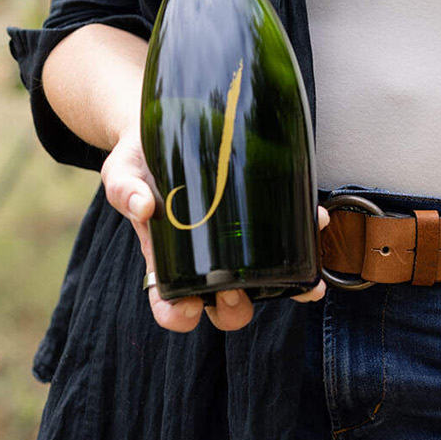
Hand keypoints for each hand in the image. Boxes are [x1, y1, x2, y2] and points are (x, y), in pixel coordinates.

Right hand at [100, 129, 327, 332]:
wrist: (166, 124)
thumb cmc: (140, 158)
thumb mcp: (124, 169)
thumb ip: (125, 188)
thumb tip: (142, 205)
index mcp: (165, 257)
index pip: (169, 303)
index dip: (178, 315)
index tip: (188, 306)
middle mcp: (202, 259)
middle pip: (220, 305)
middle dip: (232, 308)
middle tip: (235, 288)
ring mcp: (233, 242)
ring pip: (261, 282)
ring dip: (285, 288)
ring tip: (301, 282)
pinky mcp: (259, 218)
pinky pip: (286, 239)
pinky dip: (306, 238)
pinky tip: (316, 220)